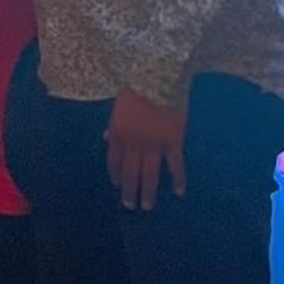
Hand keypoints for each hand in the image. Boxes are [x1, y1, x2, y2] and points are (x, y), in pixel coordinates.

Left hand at [104, 88, 186, 210]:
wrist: (159, 76)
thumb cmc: (137, 85)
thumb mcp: (119, 104)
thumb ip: (114, 124)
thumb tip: (105, 137)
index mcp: (118, 132)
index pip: (113, 160)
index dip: (115, 175)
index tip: (117, 186)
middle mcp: (133, 142)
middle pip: (129, 172)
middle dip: (128, 190)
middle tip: (130, 205)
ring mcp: (153, 144)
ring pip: (148, 174)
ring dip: (147, 192)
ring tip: (146, 206)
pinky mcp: (172, 142)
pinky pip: (174, 166)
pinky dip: (177, 179)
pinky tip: (178, 191)